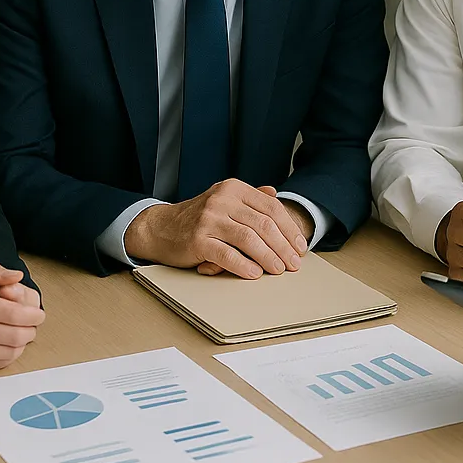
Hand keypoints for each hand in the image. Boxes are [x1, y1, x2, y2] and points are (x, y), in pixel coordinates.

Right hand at [0, 262, 45, 373]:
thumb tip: (17, 277)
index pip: (13, 313)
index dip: (33, 315)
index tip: (38, 314)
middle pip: (15, 334)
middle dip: (31, 329)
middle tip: (33, 324)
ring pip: (9, 351)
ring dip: (23, 343)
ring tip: (22, 333)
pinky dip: (10, 354)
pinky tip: (8, 344)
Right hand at [196, 199, 315, 276]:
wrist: (161, 227)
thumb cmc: (198, 217)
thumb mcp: (225, 200)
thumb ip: (250, 197)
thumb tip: (275, 193)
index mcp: (233, 188)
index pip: (271, 208)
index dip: (289, 228)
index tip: (300, 246)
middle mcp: (222, 199)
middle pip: (263, 224)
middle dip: (283, 246)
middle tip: (294, 263)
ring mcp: (209, 219)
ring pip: (248, 239)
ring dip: (268, 257)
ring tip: (278, 270)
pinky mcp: (197, 239)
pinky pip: (226, 254)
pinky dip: (243, 265)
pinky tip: (255, 273)